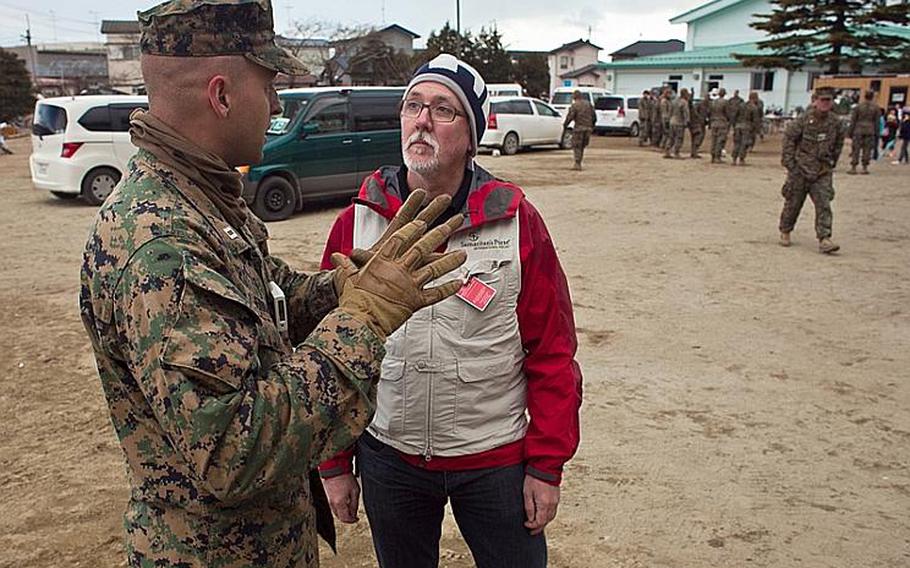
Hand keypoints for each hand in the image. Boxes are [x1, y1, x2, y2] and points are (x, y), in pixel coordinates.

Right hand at [321, 473, 360, 523]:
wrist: (335, 469)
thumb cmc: (346, 478)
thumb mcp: (355, 491)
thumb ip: (354, 504)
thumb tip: (354, 514)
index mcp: (340, 503)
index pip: (345, 518)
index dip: (352, 520)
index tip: (356, 519)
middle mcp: (333, 504)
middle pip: (340, 517)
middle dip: (347, 518)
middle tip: (354, 516)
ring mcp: (329, 501)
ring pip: (336, 513)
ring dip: (343, 513)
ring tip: (350, 509)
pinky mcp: (327, 497)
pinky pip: (333, 507)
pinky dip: (339, 508)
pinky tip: (344, 504)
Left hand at [333, 189, 450, 294]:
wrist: (369, 301)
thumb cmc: (364, 283)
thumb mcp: (362, 268)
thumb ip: (362, 259)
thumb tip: (353, 254)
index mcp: (390, 243)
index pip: (402, 219)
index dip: (411, 206)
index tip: (420, 193)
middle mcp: (404, 248)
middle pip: (421, 224)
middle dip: (434, 210)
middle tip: (445, 198)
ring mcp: (413, 259)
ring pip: (432, 242)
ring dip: (445, 230)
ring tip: (458, 219)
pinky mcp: (418, 273)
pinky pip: (434, 265)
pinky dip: (446, 260)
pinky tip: (457, 254)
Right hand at [334, 212, 466, 338]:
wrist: (361, 320)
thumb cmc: (353, 299)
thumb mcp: (347, 278)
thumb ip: (346, 266)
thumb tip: (338, 258)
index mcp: (382, 260)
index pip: (400, 237)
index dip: (412, 228)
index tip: (422, 221)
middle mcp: (399, 268)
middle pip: (422, 246)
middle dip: (439, 233)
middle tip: (452, 223)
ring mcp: (409, 284)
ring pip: (434, 268)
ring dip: (450, 260)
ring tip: (463, 254)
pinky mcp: (416, 301)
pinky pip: (436, 294)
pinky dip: (448, 289)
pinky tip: (459, 283)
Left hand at [523, 475, 559, 535]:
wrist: (545, 467)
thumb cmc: (534, 478)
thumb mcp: (527, 493)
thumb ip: (529, 508)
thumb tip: (530, 519)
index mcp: (544, 504)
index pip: (539, 522)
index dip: (532, 526)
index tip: (526, 525)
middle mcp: (552, 504)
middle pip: (546, 521)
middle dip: (538, 527)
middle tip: (531, 531)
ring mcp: (556, 501)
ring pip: (551, 517)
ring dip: (544, 522)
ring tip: (537, 525)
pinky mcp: (557, 497)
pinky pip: (553, 511)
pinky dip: (548, 516)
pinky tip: (543, 515)